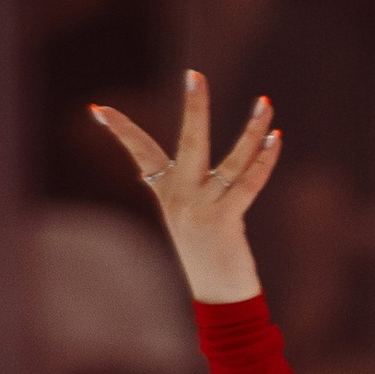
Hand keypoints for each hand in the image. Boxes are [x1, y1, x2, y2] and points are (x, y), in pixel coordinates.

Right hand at [90, 70, 278, 304]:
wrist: (217, 298)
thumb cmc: (207, 257)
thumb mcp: (187, 219)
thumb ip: (184, 190)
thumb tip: (159, 174)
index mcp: (168, 192)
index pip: (141, 152)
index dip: (121, 131)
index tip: (98, 110)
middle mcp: (183, 196)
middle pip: (190, 141)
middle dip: (195, 107)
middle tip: (194, 74)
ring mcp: (204, 208)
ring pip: (234, 159)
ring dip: (253, 130)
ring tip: (266, 103)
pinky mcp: (226, 221)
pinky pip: (250, 183)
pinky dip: (265, 161)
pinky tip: (276, 139)